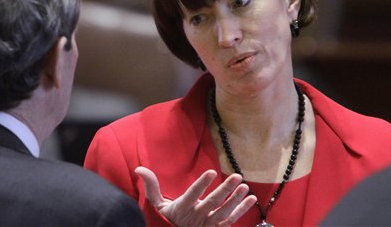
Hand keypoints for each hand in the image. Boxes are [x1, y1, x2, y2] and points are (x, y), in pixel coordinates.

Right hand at [135, 166, 256, 226]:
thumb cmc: (167, 220)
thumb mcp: (157, 206)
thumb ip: (152, 187)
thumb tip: (140, 169)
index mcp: (183, 208)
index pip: (193, 194)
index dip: (202, 184)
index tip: (211, 172)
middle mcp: (197, 217)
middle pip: (213, 203)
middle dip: (225, 190)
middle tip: (236, 177)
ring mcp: (209, 225)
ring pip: (224, 211)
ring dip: (236, 199)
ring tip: (245, 186)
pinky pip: (232, 219)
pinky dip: (242, 210)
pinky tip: (250, 199)